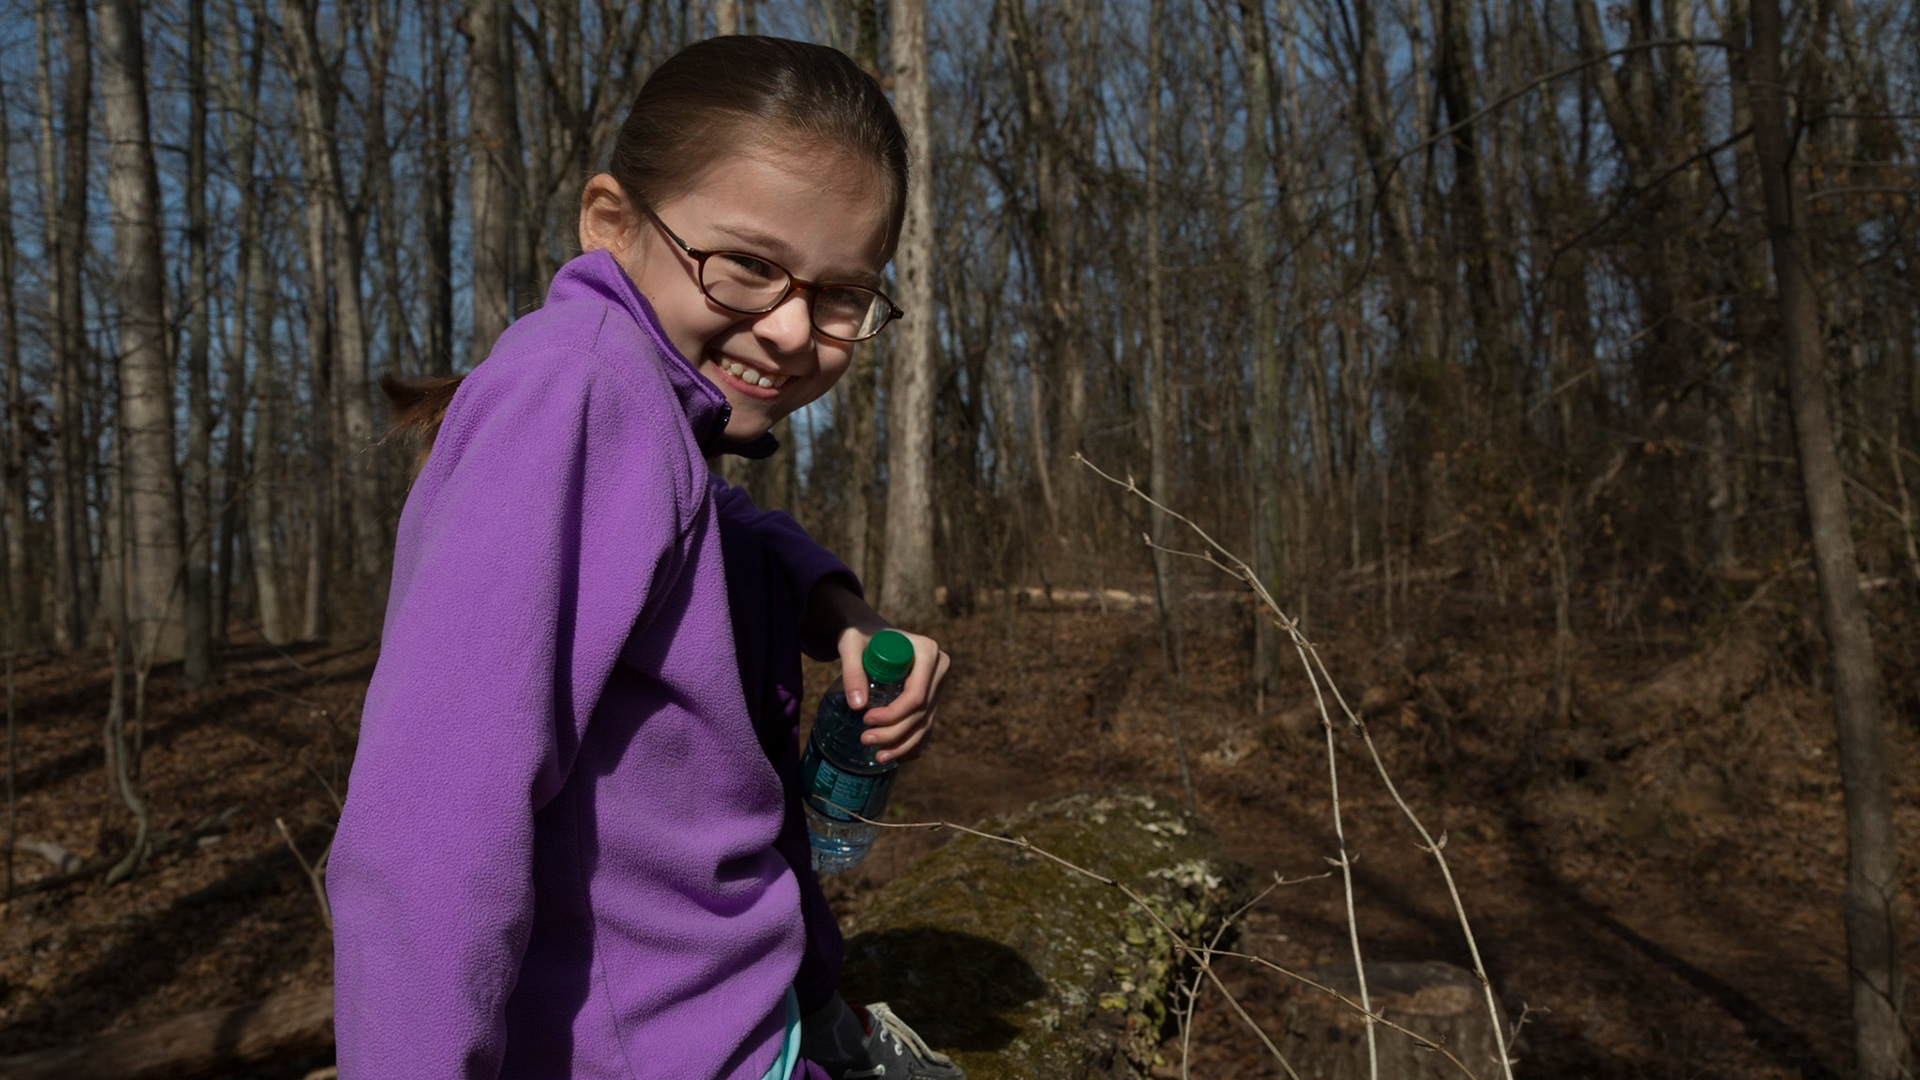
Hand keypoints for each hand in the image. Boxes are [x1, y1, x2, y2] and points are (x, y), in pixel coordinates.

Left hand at [804, 580, 949, 763]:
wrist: (868, 631)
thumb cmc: (859, 634)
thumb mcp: (850, 645)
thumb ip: (852, 670)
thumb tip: (857, 707)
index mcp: (927, 651)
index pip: (916, 695)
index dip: (893, 714)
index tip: (865, 719)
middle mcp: (939, 668)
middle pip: (922, 712)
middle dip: (895, 733)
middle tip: (865, 740)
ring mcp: (938, 684)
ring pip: (926, 723)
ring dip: (904, 745)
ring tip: (878, 757)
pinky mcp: (932, 696)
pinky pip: (927, 726)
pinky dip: (914, 744)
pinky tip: (896, 756)